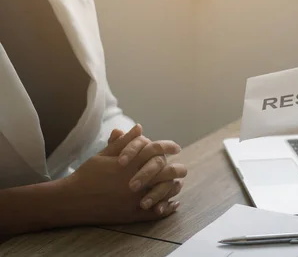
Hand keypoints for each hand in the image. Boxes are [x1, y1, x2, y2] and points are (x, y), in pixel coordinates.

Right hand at [61, 125, 182, 224]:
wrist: (71, 200)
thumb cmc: (87, 174)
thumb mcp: (104, 155)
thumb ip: (124, 142)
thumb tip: (139, 127)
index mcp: (129, 164)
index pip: (156, 150)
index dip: (168, 146)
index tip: (176, 147)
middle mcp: (134, 180)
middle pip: (166, 171)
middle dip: (177, 169)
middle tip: (182, 169)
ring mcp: (135, 199)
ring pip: (165, 192)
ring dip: (173, 187)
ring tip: (178, 184)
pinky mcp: (132, 214)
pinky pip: (156, 212)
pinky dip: (167, 208)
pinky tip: (173, 204)